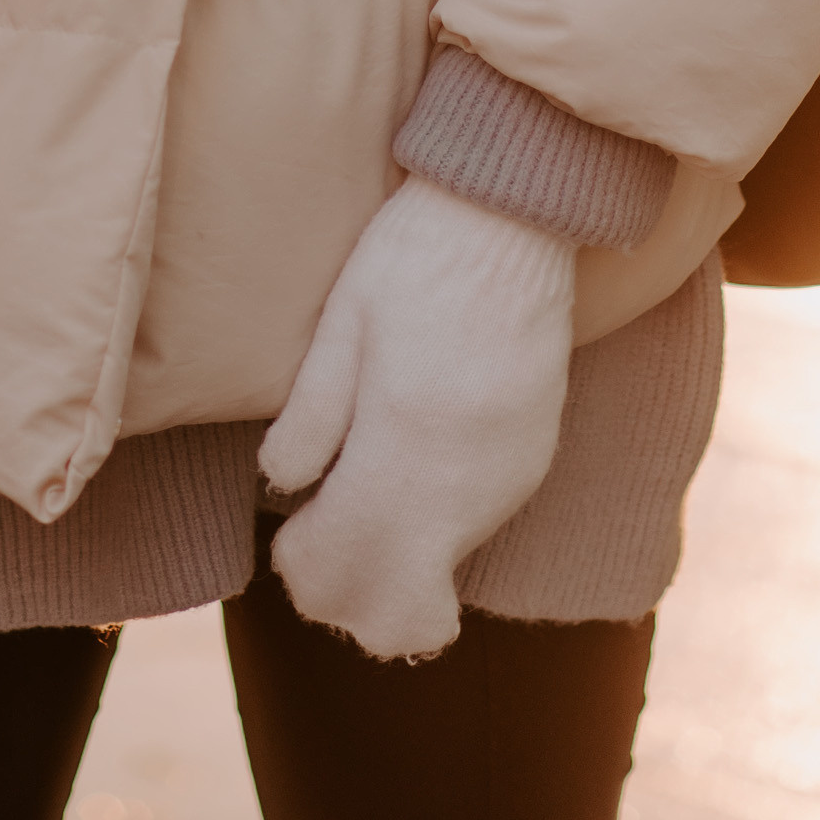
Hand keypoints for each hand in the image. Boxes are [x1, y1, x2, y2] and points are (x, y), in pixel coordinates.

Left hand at [260, 179, 575, 660]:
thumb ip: (310, 418)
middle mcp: (465, 485)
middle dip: (352, 592)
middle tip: (323, 534)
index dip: (306, 571)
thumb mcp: (342, 323)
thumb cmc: (414, 255)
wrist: (515, 211)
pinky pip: (476, 528)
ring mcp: (511, 479)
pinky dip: (437, 526)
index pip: (346, 569)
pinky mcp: (537, 459)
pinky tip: (413, 464)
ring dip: (396, 558)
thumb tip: (282, 487)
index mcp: (403, 448)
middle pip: (403, 608)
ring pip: (443, 571)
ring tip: (362, 488)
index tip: (292, 534)